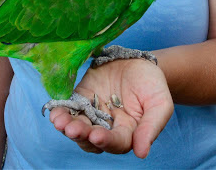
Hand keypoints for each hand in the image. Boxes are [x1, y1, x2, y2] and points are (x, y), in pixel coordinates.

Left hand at [49, 58, 173, 158]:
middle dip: (81, 135)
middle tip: (72, 129)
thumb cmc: (152, 84)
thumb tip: (142, 153)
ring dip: (67, 127)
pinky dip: (61, 111)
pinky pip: (69, 108)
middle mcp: (107, 126)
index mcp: (127, 132)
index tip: (97, 136)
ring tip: (59, 122)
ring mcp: (92, 112)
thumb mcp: (159, 104)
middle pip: (91, 139)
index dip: (106, 141)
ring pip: (77, 126)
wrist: (138, 61)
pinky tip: (55, 112)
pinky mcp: (81, 98)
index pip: (116, 142)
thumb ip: (151, 127)